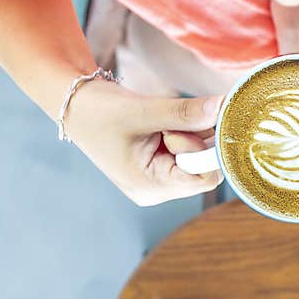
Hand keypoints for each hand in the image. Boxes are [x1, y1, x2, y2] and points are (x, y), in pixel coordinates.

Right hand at [66, 80, 222, 205]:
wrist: (75, 106)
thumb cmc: (99, 111)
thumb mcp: (143, 110)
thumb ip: (186, 112)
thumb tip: (223, 107)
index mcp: (151, 187)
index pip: (205, 178)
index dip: (203, 150)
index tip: (176, 127)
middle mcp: (157, 192)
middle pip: (204, 170)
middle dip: (194, 141)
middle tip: (164, 124)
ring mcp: (158, 183)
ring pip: (198, 160)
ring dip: (189, 135)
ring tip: (158, 125)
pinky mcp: (159, 171)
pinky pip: (187, 156)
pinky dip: (183, 136)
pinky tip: (160, 128)